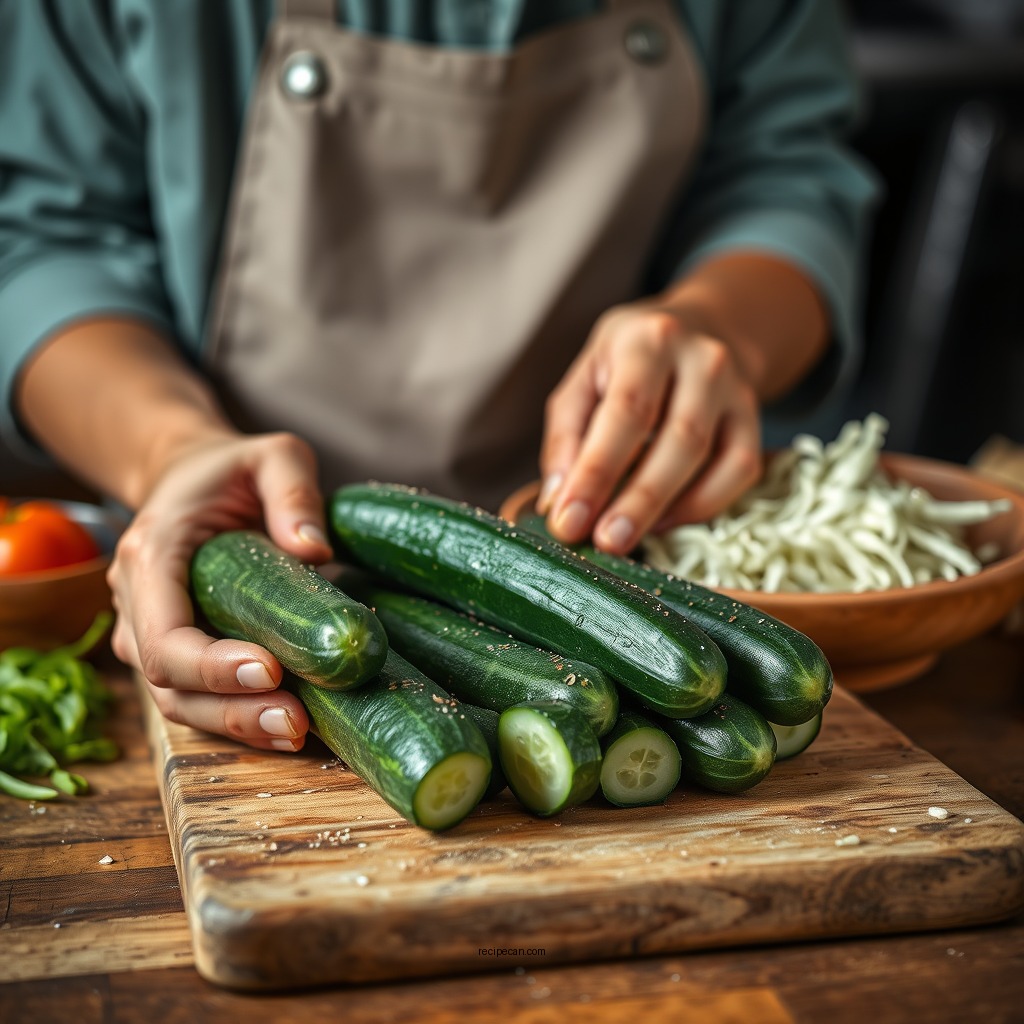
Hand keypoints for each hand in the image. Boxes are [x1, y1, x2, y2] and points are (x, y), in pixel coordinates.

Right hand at [107, 431, 331, 749]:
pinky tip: (287, 728)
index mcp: (151, 554)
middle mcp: (137, 601)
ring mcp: (148, 632)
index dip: (211, 665)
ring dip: (234, 725)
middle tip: (295, 722)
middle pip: (167, 682)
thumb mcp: (273, 454)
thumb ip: (293, 490)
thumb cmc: (232, 469)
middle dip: (230, 710)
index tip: (271, 669)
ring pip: (177, 701)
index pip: (164, 633)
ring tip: (297, 732)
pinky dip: (236, 718)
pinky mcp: (173, 651)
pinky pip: (195, 697)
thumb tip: (316, 550)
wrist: (189, 477)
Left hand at [538, 303, 761, 554]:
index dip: (597, 471)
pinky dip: (701, 505)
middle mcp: (703, 358)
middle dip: (637, 499)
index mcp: (648, 340)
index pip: (626, 410)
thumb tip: (557, 502)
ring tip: (623, 538)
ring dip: (665, 508)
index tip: (568, 520)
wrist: (700, 327)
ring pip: (713, 458)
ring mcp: (737, 389)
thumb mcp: (585, 378)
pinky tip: (662, 520)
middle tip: (604, 542)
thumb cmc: (627, 361)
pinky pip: (740, 471)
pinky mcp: (754, 419)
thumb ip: (566, 436)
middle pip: (678, 439)